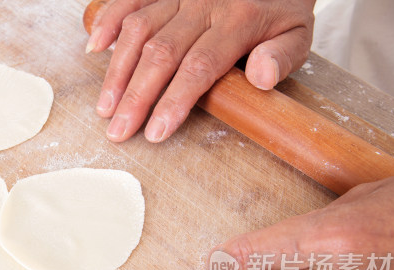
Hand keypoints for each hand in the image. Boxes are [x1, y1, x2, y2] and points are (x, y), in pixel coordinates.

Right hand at [86, 0, 314, 142]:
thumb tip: (262, 78)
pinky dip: (109, 20)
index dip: (174, 101)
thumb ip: (283, 57)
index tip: (156, 132)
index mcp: (240, 21)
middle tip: (119, 131)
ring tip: (105, 107)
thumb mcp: (298, 33)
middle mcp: (205, 3)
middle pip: (161, 54)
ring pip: (140, 29)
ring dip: (118, 70)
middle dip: (136, 97)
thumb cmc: (280, 7)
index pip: (200, 67)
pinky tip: (95, 47)